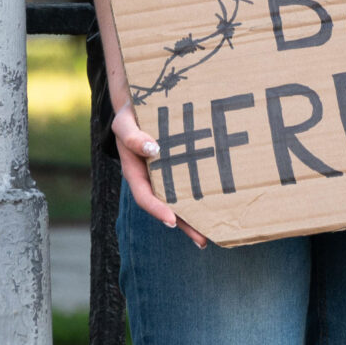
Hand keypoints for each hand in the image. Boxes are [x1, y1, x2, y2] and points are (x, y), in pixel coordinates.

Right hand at [113, 103, 204, 247]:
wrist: (141, 103)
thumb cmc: (130, 113)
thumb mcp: (124, 122)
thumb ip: (132, 136)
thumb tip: (152, 148)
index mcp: (135, 172)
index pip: (145, 197)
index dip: (158, 210)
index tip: (171, 221)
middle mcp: (151, 178)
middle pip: (167, 207)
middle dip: (184, 224)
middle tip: (203, 241)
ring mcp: (166, 174)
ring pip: (181, 199)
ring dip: (196, 217)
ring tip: (216, 233)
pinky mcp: (181, 166)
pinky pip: (191, 182)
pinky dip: (202, 194)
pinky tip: (221, 203)